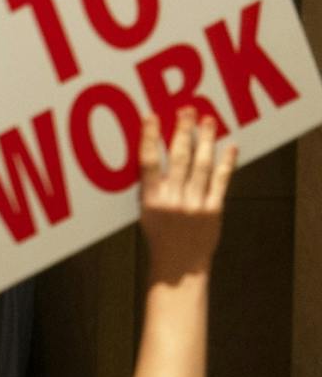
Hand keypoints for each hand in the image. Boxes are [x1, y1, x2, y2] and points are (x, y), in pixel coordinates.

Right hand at [138, 110, 234, 283]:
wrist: (180, 266)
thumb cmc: (160, 238)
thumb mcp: (146, 213)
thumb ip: (152, 188)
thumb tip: (153, 157)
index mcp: (150, 200)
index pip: (149, 162)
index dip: (150, 138)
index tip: (152, 117)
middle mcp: (172, 200)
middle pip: (178, 158)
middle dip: (182, 131)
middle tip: (186, 110)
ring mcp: (194, 204)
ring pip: (201, 165)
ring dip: (205, 140)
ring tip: (208, 121)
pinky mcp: (213, 210)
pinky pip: (221, 181)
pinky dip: (226, 162)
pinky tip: (229, 146)